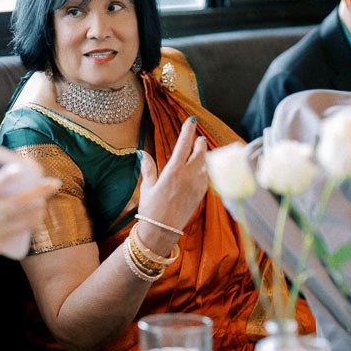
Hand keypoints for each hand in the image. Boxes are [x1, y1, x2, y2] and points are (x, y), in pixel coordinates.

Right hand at [0, 160, 59, 265]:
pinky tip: (38, 216)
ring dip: (38, 208)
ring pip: (22, 218)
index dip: (4, 176)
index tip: (18, 169)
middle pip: (16, 202)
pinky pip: (20, 231)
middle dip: (38, 192)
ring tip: (45, 200)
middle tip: (53, 183)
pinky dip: (31, 223)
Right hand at [137, 117, 208, 244]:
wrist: (162, 231)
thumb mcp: (147, 187)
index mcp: (173, 171)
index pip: (183, 145)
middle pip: (199, 153)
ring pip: (205, 165)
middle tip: (199, 138)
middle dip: (199, 143)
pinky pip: (207, 177)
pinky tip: (203, 169)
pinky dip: (206, 170)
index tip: (191, 120)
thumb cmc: (151, 209)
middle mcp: (188, 176)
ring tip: (202, 152)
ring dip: (204, 157)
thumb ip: (148, 168)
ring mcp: (196, 186)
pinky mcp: (200, 195)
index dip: (188, 131)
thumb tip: (142, 153)